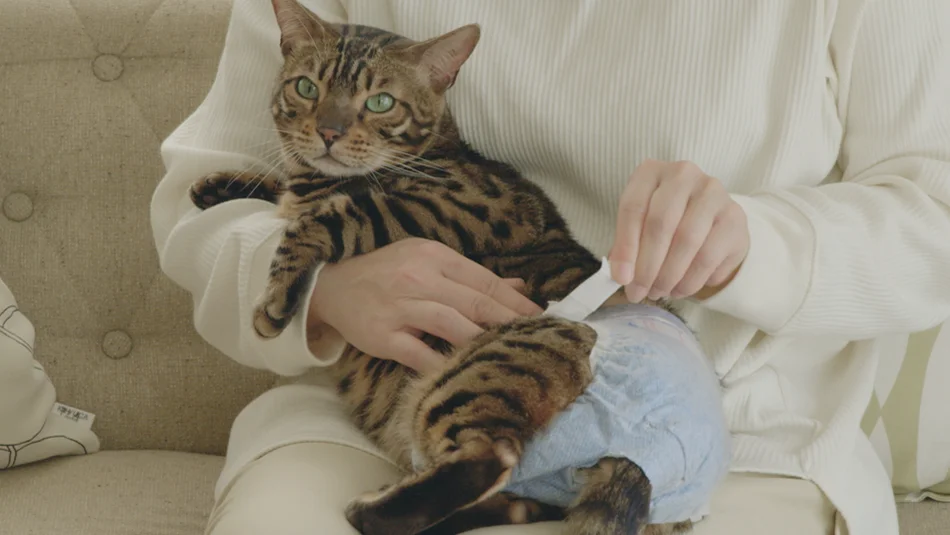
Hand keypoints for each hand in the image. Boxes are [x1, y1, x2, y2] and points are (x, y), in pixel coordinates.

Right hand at [309, 238, 542, 372]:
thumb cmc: (388, 274)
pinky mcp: (383, 335)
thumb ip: (472, 277)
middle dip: (509, 321)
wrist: (332, 286)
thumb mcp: (429, 263)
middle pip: (474, 302)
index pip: (483, 280)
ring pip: (452, 324)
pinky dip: (443, 362)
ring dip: (482, 340)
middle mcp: (418, 278)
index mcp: (434, 256)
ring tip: (507, 353)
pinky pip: (419, 352)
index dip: (515, 301)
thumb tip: (520, 288)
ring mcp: (400, 307)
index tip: (540, 317)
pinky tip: (463, 371)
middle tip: (535, 338)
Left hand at [609, 160, 749, 302]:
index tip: (621, 278)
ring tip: (658, 292)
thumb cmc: (666, 223)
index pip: (633, 208)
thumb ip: (627, 248)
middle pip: (660, 223)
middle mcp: (684, 174)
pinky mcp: (735, 217)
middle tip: (639, 292)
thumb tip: (622, 277)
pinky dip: (690, 280)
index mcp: (652, 171)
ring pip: (686, 240)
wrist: (710, 222)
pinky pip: (709, 256)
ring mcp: (713, 193)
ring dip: (668, 276)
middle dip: (647, 266)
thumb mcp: (640, 227)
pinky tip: (680, 290)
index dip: (625, 247)